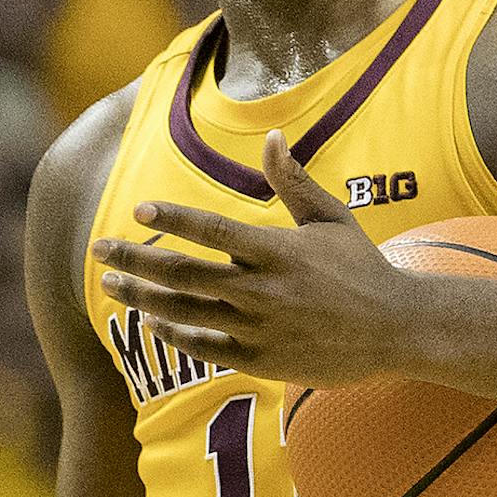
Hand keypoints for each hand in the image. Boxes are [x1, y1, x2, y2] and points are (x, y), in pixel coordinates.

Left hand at [93, 130, 424, 384]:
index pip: (215, 231)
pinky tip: (153, 320)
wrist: (398, 330)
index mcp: (280, 251)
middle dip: (136, 261)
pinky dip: (177, 334)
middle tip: (98, 251)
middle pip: (186, 275)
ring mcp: (262, 328)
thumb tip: (271, 136)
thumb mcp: (332, 219)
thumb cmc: (363, 269)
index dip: (174, 218)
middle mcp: (265, 291)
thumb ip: (294, 182)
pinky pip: (208, 348)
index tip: (139, 208)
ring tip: (112, 286)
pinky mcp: (264, 360)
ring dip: (144, 298)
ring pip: (187, 313)